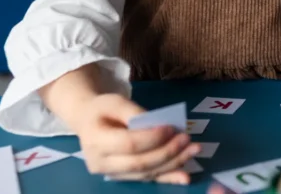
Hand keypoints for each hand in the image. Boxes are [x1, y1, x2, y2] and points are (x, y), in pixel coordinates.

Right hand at [72, 93, 199, 184]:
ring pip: (145, 174)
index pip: (129, 144)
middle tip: (187, 138)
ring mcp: (111, 174)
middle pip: (139, 163)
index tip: (172, 127)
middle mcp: (101, 163)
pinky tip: (185, 177)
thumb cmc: (102, 109)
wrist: (87, 121)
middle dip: (167, 152)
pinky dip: (167, 178)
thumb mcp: (115, 101)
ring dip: (173, 164)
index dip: (152, 138)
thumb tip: (159, 124)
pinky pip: (147, 180)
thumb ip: (134, 111)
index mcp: (96, 140)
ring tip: (194, 150)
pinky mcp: (122, 178)